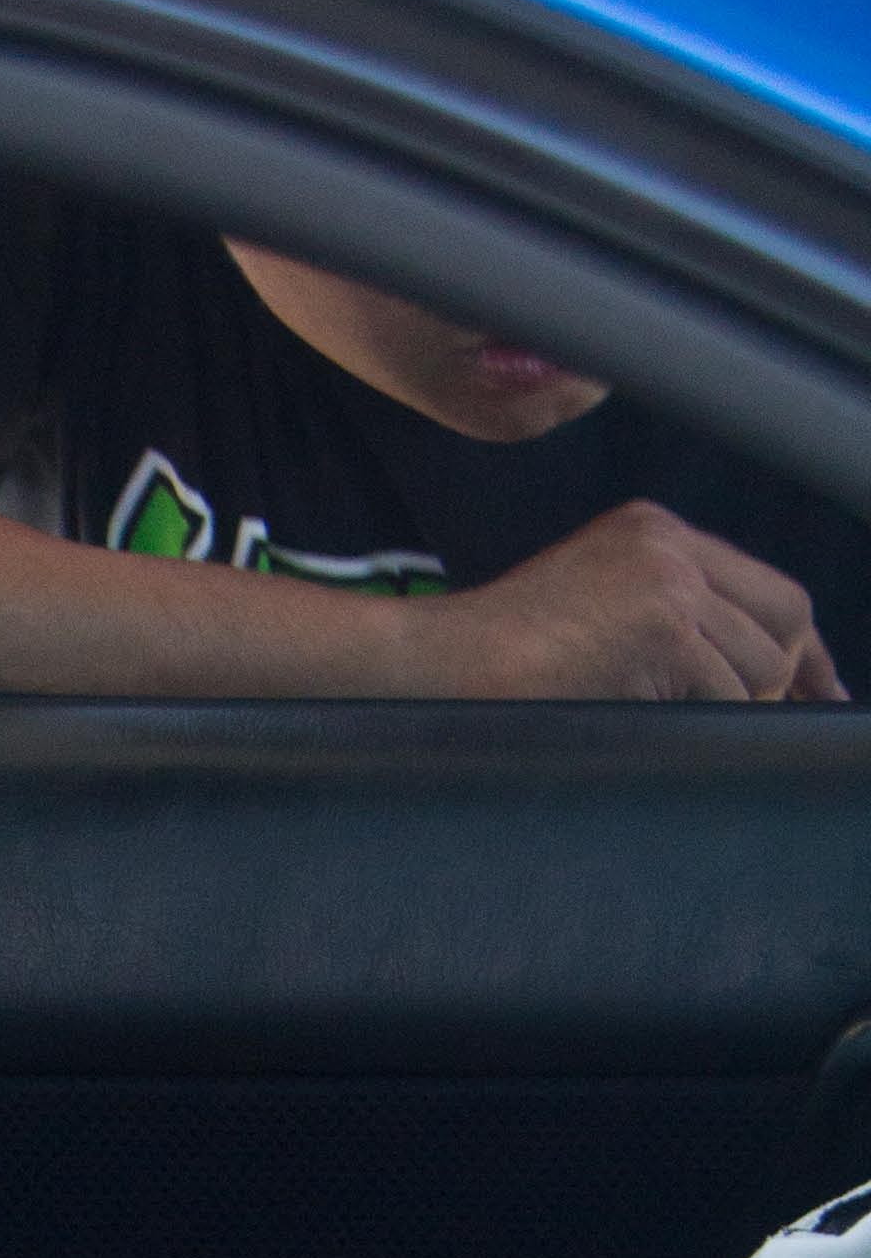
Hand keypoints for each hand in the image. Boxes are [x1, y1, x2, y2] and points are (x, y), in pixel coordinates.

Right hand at [437, 499, 844, 704]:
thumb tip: (759, 672)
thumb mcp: (594, 605)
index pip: (768, 587)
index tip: (818, 691)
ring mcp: (668, 583)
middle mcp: (670, 545)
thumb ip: (670, 613)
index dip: (802, 648)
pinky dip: (704, 726)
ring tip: (670, 721)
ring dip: (731, 711)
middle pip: (785, 620)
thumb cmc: (498, 657)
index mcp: (655, 530)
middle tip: (754, 723)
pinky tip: (654, 724)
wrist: (440, 664)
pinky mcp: (663, 629)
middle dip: (782, 681)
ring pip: (760, 668)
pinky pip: (726, 697)